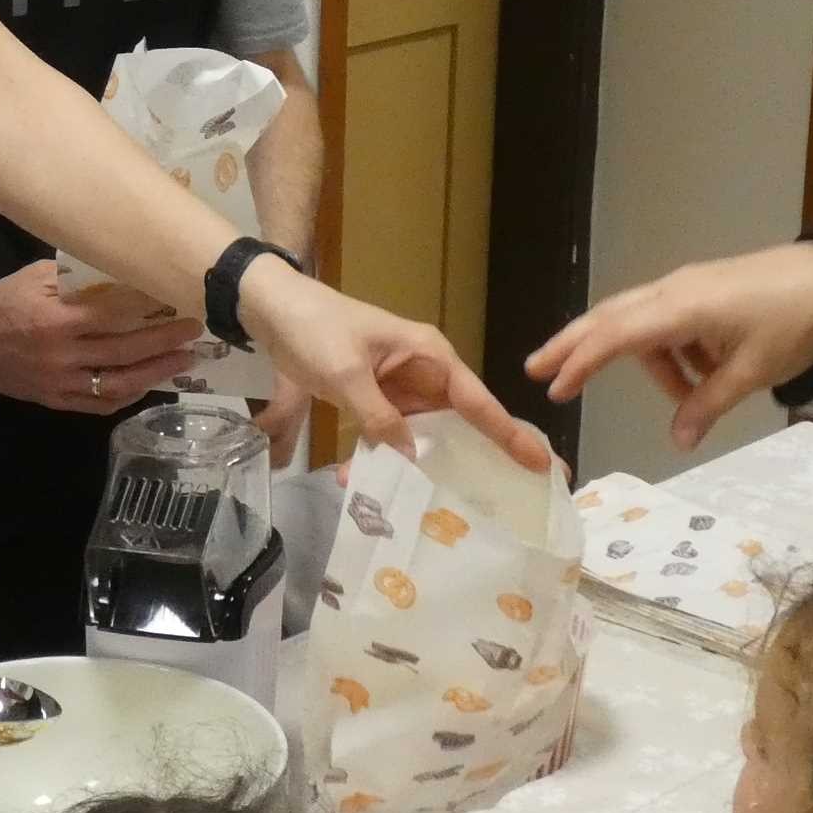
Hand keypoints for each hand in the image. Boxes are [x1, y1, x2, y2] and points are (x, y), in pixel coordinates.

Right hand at [0, 259, 204, 413]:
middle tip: (195, 330)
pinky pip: (97, 405)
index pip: (117, 314)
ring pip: (118, 383)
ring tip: (184, 361)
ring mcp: (58, 382)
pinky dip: (126, 396)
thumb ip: (78, 278)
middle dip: (166, 341)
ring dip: (155, 373)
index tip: (180, 299)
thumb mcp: (36, 276)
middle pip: (126, 350)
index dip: (152, 309)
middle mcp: (62, 354)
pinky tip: (148, 385)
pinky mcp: (52, 400)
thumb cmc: (1, 299)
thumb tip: (121, 272)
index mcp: (58, 319)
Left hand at [239, 262, 551, 469]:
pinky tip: (364, 481)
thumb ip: (378, 416)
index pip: (478, 400)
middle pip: (462, 421)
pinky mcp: (374, 398)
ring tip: (445, 504)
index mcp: (430, 355)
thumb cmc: (315, 328)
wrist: (272, 308)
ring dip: (422, 465)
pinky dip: (381, 455)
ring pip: (424, 434)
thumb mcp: (346, 373)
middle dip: (481, 456)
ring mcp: (399, 387)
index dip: (509, 433)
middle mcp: (424, 372)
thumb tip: (409, 456)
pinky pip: (390, 434)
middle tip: (511, 496)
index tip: (540, 461)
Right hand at [526, 242, 812, 454]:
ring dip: (650, 365)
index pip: (617, 334)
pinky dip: (673, 355)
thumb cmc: (796, 322)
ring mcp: (687, 288)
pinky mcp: (701, 293)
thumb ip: (708, 405)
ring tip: (685, 400)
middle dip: (573, 345)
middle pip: (610, 317)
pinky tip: (702, 377)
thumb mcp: (753, 372)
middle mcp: (674, 291)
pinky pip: (668, 325)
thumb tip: (677, 442)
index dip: (582, 361)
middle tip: (536, 371)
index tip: (553, 386)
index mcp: (683, 307)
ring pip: (642, 324)